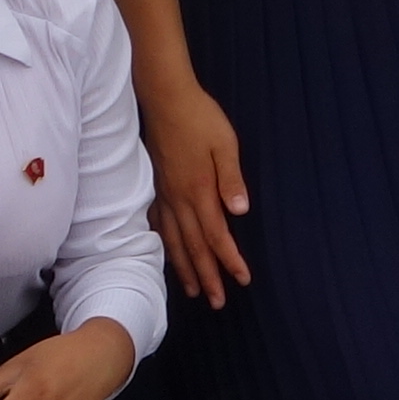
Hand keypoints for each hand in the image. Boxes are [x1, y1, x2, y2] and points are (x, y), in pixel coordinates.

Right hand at [139, 62, 251, 305]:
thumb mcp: (225, 144)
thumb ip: (231, 179)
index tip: (242, 279)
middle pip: (194, 246)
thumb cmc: (200, 118)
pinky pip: (159, 225)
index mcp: (199, 190)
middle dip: (207, 276)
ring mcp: (164, 194)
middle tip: (218, 301)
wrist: (165, 98)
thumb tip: (240, 212)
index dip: (229, 259)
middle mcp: (179, 199)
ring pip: (174, 240)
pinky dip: (165, 246)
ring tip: (193, 291)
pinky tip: (167, 256)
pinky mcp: (156, 187)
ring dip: (185, 268)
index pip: (217, 234)